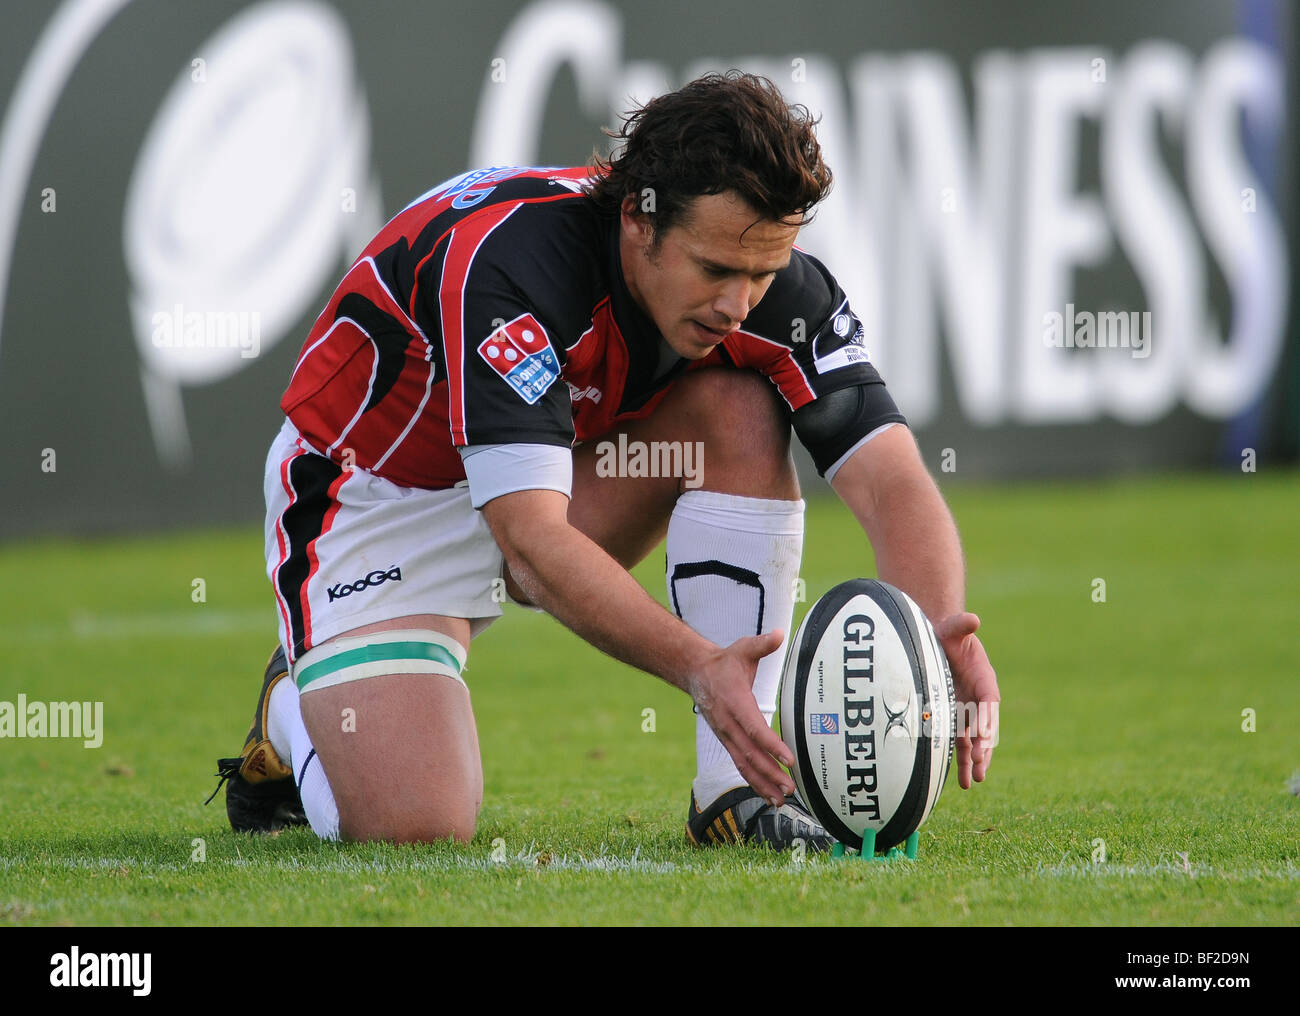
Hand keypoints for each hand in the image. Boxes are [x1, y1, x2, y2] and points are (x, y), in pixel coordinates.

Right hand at [687, 630, 794, 806]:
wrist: (696, 673)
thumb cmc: (725, 662)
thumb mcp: (743, 649)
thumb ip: (762, 644)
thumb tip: (779, 635)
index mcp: (735, 702)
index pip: (754, 728)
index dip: (771, 745)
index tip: (789, 758)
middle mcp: (729, 724)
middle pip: (751, 753)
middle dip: (771, 772)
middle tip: (791, 787)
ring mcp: (726, 736)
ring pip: (745, 764)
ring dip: (763, 783)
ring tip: (783, 799)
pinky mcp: (728, 742)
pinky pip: (741, 765)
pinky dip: (754, 782)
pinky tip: (769, 795)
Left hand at [934, 612, 998, 789]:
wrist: (935, 643)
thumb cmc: (946, 635)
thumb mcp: (953, 629)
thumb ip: (960, 626)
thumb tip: (972, 619)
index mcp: (984, 678)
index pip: (989, 700)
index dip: (987, 717)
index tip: (983, 733)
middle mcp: (979, 700)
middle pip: (985, 726)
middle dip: (983, 746)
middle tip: (979, 764)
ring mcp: (967, 712)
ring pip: (973, 740)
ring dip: (974, 761)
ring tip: (975, 781)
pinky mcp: (955, 721)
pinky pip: (959, 743)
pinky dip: (961, 761)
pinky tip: (963, 781)